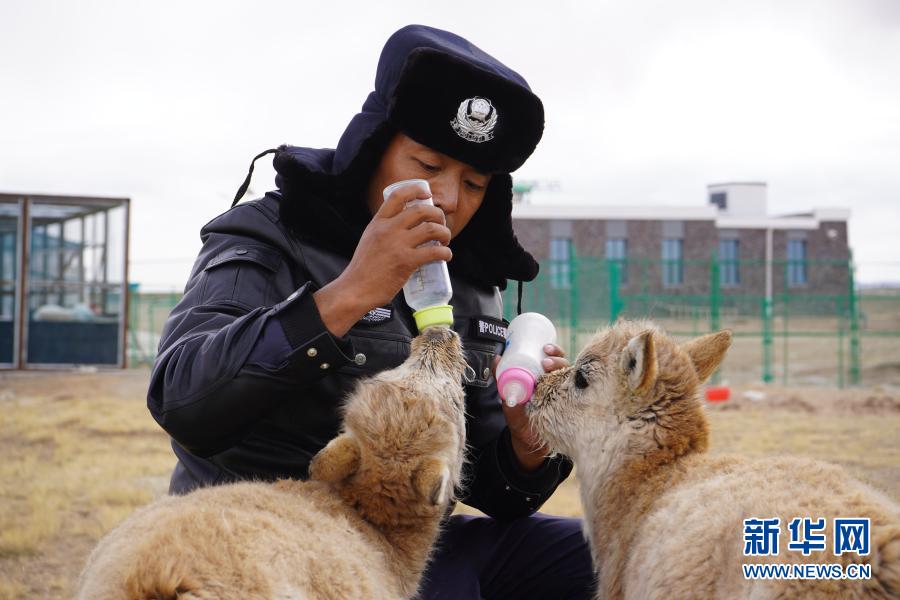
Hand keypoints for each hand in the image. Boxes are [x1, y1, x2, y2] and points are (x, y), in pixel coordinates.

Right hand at [313, 185, 451, 335]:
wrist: (355, 289)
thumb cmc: (363, 269)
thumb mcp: (369, 240)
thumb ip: (384, 231)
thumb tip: (404, 228)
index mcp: (378, 222)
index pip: (398, 196)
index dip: (415, 190)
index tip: (427, 194)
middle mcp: (388, 229)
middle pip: (421, 210)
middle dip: (437, 214)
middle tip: (441, 223)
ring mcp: (398, 245)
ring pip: (432, 229)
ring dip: (445, 232)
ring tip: (445, 240)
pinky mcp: (407, 262)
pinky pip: (434, 252)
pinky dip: (445, 252)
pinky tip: (446, 256)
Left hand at [495, 344, 568, 471]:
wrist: (529, 445)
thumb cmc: (520, 419)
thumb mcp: (508, 398)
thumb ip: (502, 381)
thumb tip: (496, 358)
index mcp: (545, 379)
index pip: (554, 359)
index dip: (553, 351)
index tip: (545, 348)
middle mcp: (558, 386)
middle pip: (564, 366)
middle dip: (558, 358)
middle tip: (546, 360)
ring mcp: (564, 397)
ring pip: (570, 378)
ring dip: (563, 370)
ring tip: (550, 368)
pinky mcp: (570, 407)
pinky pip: (577, 395)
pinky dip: (577, 386)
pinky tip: (573, 382)